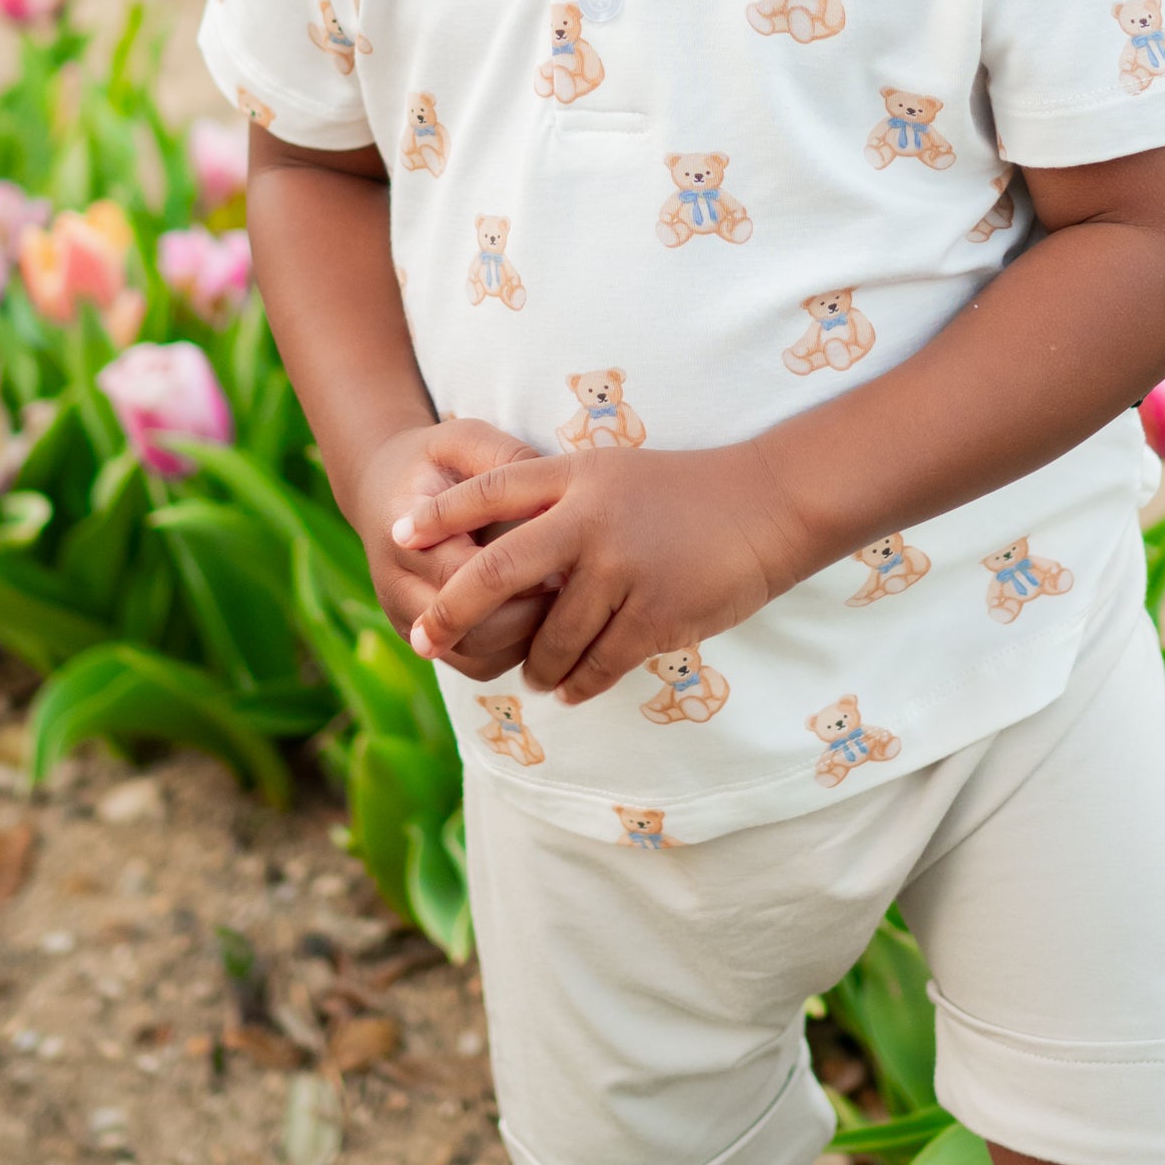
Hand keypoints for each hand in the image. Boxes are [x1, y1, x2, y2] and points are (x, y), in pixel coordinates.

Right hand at [354, 419, 551, 682]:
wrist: (386, 489)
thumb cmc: (438, 461)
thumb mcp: (465, 439)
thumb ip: (504, 458)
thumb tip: (555, 495)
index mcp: (403, 535)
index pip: (464, 576)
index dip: (520, 574)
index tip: (564, 556)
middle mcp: (397, 587)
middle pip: (471, 631)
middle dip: (529, 616)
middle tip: (572, 588)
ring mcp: (409, 621)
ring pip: (477, 659)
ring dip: (527, 642)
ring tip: (563, 606)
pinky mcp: (428, 641)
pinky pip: (479, 667)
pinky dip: (517, 654)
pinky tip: (545, 620)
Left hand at [393, 441, 808, 704]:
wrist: (768, 506)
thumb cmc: (684, 492)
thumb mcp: (612, 475)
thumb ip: (556, 503)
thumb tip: (492, 553)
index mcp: (576, 477)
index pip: (490, 490)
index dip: (440, 513)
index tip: (396, 535)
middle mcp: (590, 520)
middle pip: (497, 571)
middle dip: (454, 612)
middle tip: (428, 640)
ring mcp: (622, 569)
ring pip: (550, 637)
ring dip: (534, 665)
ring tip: (531, 676)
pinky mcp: (656, 614)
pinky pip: (599, 664)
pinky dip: (578, 683)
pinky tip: (569, 690)